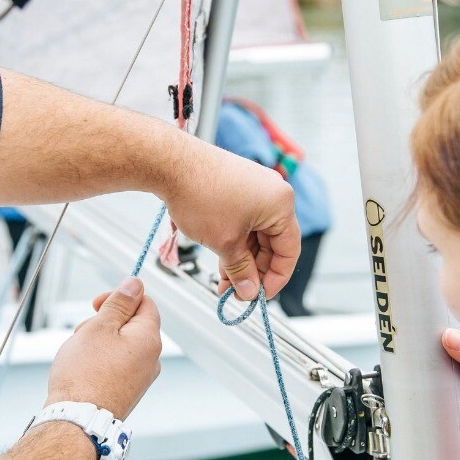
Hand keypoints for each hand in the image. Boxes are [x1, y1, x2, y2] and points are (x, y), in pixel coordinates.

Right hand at [46, 277, 160, 419]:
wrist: (78, 420)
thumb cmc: (85, 375)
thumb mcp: (99, 327)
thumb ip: (119, 303)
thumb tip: (135, 284)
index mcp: (149, 339)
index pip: (145, 303)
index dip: (120, 297)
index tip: (97, 303)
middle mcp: (151, 359)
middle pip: (131, 324)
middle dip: (106, 321)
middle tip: (84, 332)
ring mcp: (141, 377)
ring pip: (121, 344)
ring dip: (100, 341)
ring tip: (80, 354)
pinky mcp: (129, 390)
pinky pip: (118, 364)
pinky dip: (101, 360)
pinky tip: (84, 369)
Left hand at [164, 137, 299, 300]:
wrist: (170, 163)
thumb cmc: (199, 194)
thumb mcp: (224, 243)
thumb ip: (241, 271)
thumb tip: (249, 291)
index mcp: (281, 204)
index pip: (290, 251)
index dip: (276, 278)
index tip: (260, 296)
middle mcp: (273, 193)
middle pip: (272, 244)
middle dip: (253, 271)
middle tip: (237, 292)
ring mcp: (255, 188)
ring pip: (255, 235)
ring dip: (241, 260)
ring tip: (224, 282)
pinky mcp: (237, 187)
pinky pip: (243, 222)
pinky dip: (234, 242)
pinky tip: (221, 261)